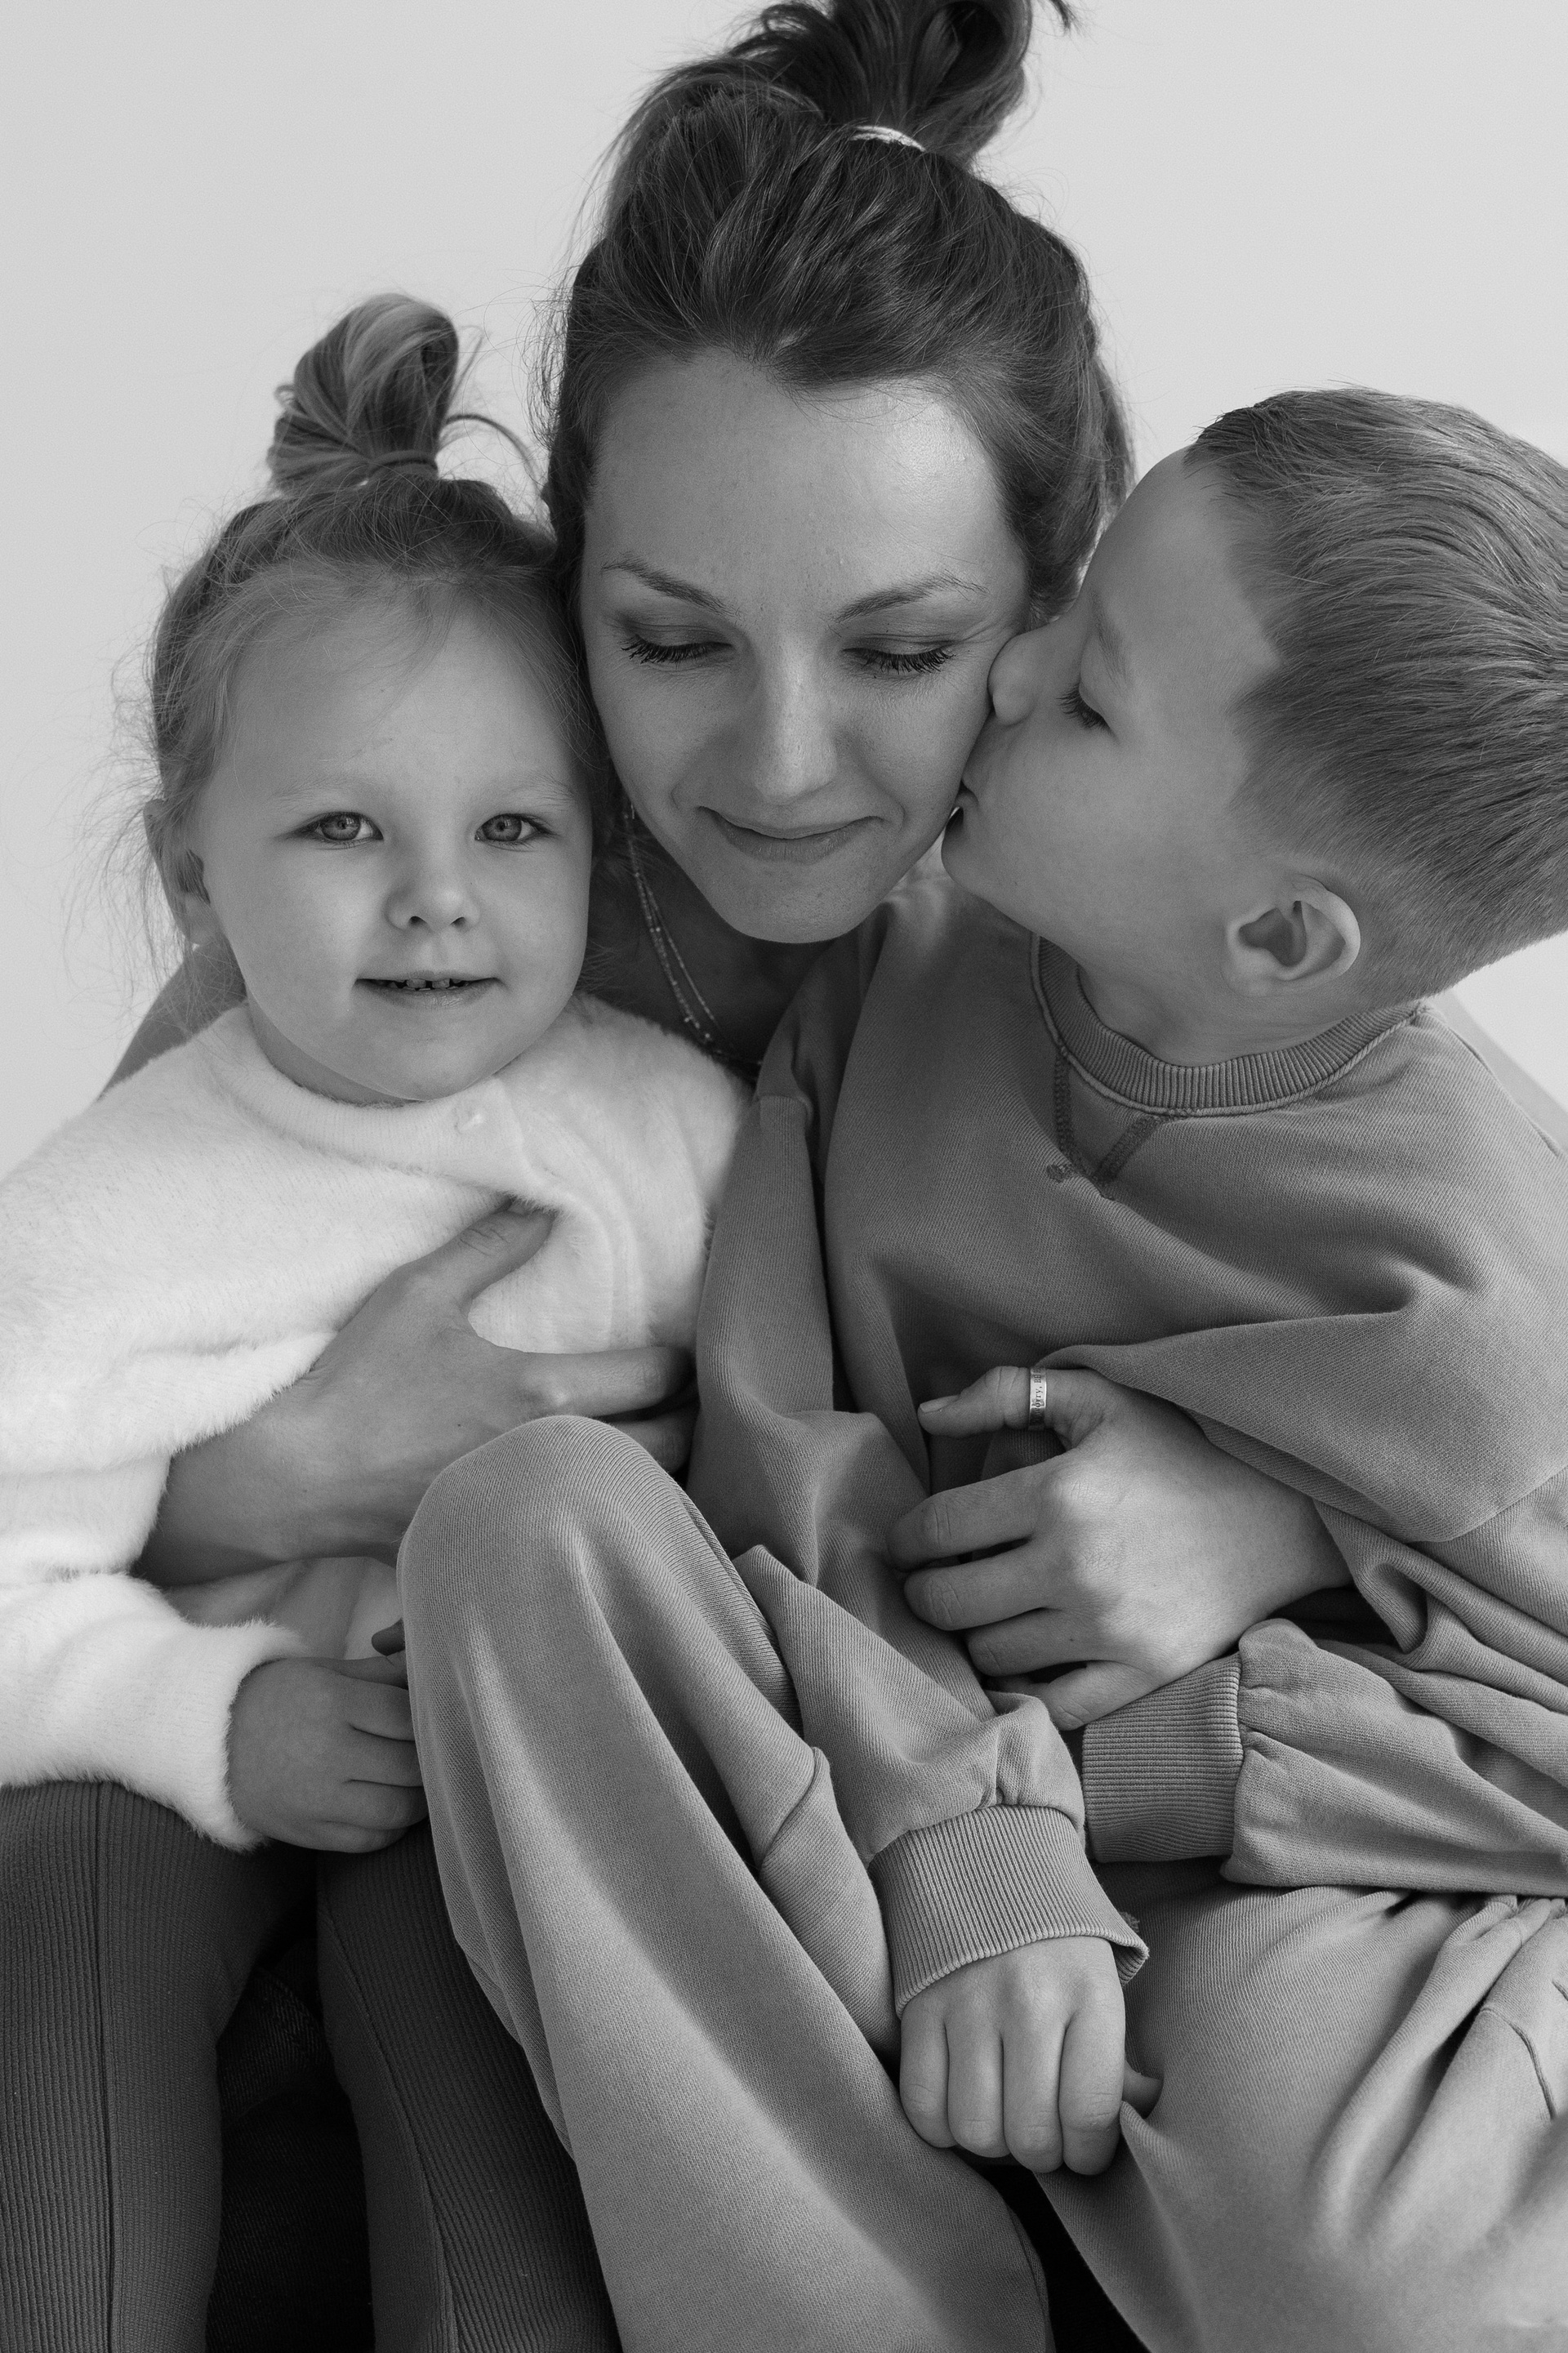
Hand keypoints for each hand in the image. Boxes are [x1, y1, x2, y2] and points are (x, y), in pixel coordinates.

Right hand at [147, 1206, 695, 1576]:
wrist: (294, 1479)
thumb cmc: (357, 1383)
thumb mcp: (418, 1293)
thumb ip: (490, 1245)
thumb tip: (544, 1203)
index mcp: (543, 1391)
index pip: (658, 1376)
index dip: (684, 1360)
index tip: (682, 1350)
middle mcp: (551, 1453)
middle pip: (671, 1449)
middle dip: (692, 1424)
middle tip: (689, 1403)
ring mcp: (529, 1506)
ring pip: (636, 1498)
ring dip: (660, 1473)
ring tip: (658, 1447)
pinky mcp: (504, 1543)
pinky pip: (581, 1535)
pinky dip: (604, 1518)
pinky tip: (599, 1501)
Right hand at [227, 1653, 426, 1851]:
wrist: (210, 1743)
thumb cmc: (278, 1698)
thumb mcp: (326, 1671)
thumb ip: (382, 1674)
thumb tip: (431, 1674)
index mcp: (332, 1702)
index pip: (406, 1715)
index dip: (428, 1717)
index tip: (432, 1718)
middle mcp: (326, 1753)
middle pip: (409, 1765)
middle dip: (429, 1759)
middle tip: (434, 1752)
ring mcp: (316, 1800)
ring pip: (397, 1810)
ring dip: (419, 1799)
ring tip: (417, 1783)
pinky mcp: (308, 1833)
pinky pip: (369, 1840)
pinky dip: (391, 1828)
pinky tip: (390, 1807)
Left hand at [892, 1365, 1346, 1727]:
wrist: (1283, 1512)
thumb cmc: (1180, 1448)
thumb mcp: (1098, 1397)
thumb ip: (1005, 1393)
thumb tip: (927, 1415)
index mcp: (1057, 1494)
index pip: (935, 1529)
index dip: (904, 1538)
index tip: (906, 1542)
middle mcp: (1075, 1567)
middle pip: (948, 1601)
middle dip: (924, 1590)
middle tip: (932, 1580)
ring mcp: (1110, 1629)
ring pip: (989, 1654)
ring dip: (973, 1635)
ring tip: (984, 1611)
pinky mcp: (1143, 1673)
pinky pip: (1052, 1703)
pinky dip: (1025, 1686)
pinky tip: (1024, 1656)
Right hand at [899, 1938, 1157, 2174]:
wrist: (986, 1858)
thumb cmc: (1059, 1940)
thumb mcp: (1106, 1984)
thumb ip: (1121, 2060)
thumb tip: (1134, 2124)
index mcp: (1088, 1994)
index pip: (1090, 2115)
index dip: (1090, 2153)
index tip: (1085, 2145)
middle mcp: (1028, 1999)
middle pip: (1032, 2136)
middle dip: (1043, 2154)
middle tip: (1045, 2132)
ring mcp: (967, 2004)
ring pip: (975, 2130)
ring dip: (992, 2142)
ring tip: (1003, 2115)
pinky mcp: (919, 2009)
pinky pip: (922, 2105)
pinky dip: (941, 2124)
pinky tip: (961, 2103)